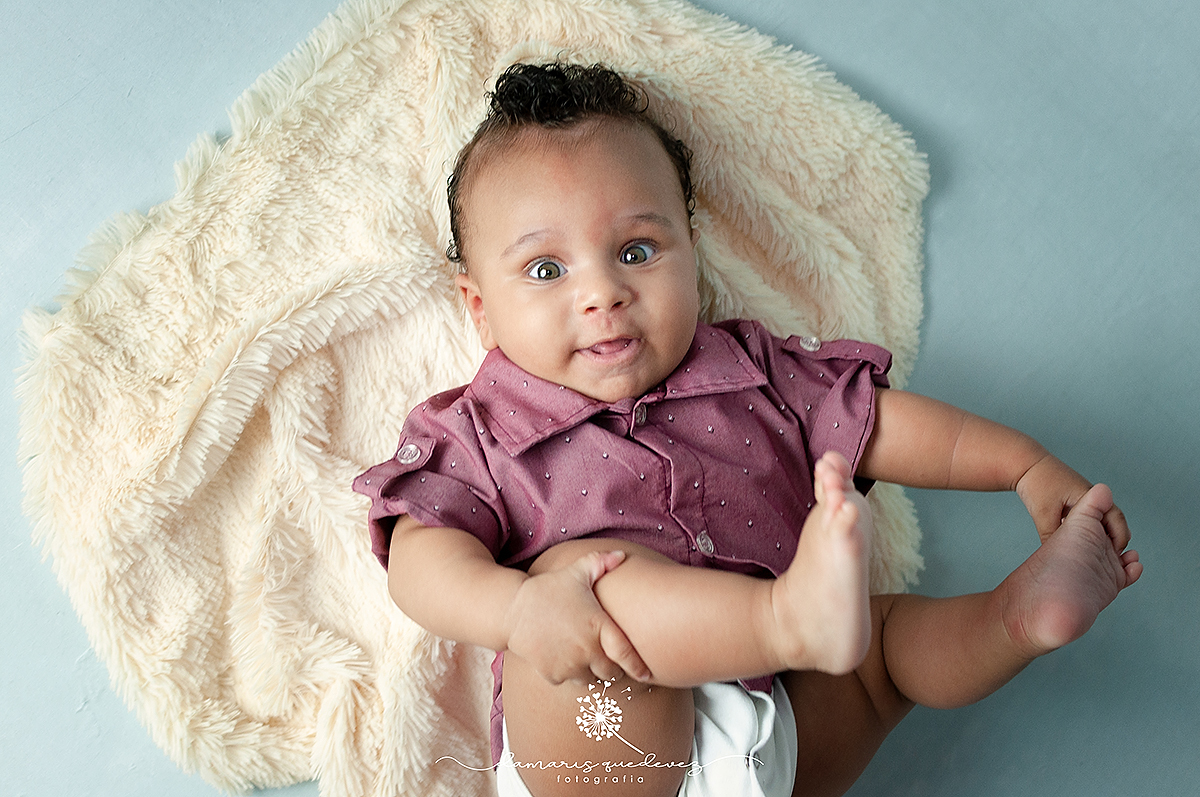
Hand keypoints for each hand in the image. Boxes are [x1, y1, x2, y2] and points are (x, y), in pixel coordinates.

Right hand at [504, 550, 650, 685]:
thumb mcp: (576, 572)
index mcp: (598, 626)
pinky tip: (563, 658)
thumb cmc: (548, 589)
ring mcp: (570, 664)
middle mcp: (587, 649)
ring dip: (591, 672)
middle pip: (611, 673)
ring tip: (585, 658)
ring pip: (591, 680)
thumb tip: (622, 554)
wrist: (512, 608)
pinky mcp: (553, 674)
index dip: (638, 667)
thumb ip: (601, 563)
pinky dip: (569, 674)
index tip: (646, 675)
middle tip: (608, 661)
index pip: (625, 654)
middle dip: (612, 669)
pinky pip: (569, 681)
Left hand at [1016, 454, 1130, 550]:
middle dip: (1115, 539)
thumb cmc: (1036, 483)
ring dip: (1102, 535)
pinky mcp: (1074, 500)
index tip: (1116, 554)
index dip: (1119, 537)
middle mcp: (1090, 496)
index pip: (1115, 518)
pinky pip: (1089, 518)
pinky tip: (1084, 543)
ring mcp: (1083, 497)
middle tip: (1113, 558)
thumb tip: (1056, 557)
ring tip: (1101, 554)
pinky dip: (1090, 530)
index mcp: (1088, 496)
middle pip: (1113, 520)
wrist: (1025, 465)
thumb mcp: (1043, 514)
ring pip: (1101, 520)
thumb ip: (1051, 536)